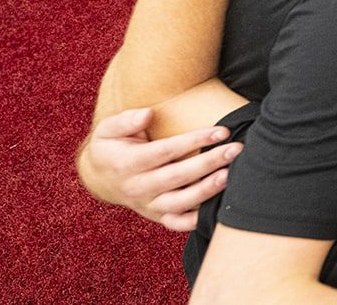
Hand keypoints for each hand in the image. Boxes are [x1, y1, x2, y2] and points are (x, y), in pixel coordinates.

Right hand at [76, 107, 241, 231]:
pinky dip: (199, 220)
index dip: (194, 140)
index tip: (222, 131)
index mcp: (127, 163)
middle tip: (236, 150)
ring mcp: (148, 205)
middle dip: (210, 162)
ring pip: (181, 203)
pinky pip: (179, 223)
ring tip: (231, 175)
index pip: (166, 150)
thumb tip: (147, 114)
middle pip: (179, 176)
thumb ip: (125, 120)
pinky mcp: (157, 217)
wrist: (100, 179)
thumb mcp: (107, 129)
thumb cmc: (110, 147)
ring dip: (208, 190)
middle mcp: (138, 187)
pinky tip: (220, 206)